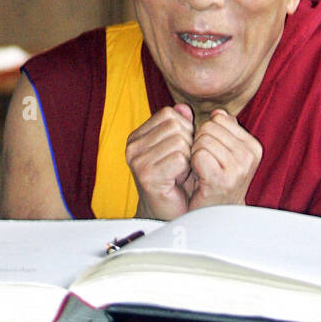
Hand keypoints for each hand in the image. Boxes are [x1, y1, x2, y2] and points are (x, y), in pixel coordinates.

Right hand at [125, 104, 193, 219]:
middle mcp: (133, 147)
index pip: (169, 113)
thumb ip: (180, 125)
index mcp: (137, 137)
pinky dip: (185, 169)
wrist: (168, 214)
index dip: (184, 128)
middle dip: (187, 143)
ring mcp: (138, 161)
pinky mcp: (147, 176)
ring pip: (179, 141)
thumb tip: (184, 107)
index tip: (181, 149)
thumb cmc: (175, 180)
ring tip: (178, 172)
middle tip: (181, 164)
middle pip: (175, 125)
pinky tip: (178, 180)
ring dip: (187, 157)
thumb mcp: (179, 147)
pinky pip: (180, 158)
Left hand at [186, 110, 261, 210]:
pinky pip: (199, 155)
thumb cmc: (215, 181)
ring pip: (202, 140)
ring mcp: (239, 168)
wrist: (214, 217)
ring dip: (195, 154)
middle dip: (199, 142)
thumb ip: (222, 128)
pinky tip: (199, 177)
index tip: (211, 154)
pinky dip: (193, 164)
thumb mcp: (224, 151)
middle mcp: (249, 155)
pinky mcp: (224, 180)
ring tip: (203, 171)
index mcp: (252, 146)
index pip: (219, 117)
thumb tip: (217, 112)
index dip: (207, 133)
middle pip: (209, 127)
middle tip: (204, 164)